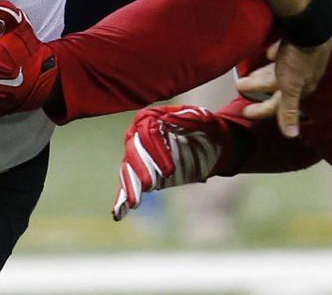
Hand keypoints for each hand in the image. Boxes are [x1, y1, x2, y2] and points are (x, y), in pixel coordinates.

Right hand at [112, 105, 234, 220]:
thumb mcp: (204, 119)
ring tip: (133, 204)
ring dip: (129, 186)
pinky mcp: (142, 173)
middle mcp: (138, 134)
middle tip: (150, 185)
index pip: (146, 132)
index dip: (155, 151)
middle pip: (133, 150)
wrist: (214, 145)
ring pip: (128, 168)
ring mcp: (139, 154)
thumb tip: (167, 119)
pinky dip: (122, 198)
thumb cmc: (208, 128)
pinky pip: (128, 183)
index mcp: (151, 117)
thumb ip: (188, 118)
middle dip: (140, 169)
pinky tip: (118, 213)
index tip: (170, 171)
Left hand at [235, 37, 331, 137]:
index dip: (261, 110)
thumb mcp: (291, 86)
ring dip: (263, 74)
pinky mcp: (299, 42)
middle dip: (258, 88)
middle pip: (277, 86)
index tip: (244, 112)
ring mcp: (301, 58)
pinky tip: (269, 52)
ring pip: (279, 70)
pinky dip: (275, 56)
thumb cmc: (301, 57)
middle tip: (239, 86)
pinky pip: (284, 52)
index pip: (278, 104)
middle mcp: (303, 75)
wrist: (312, 23)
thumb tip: (292, 136)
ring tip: (246, 73)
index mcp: (302, 87)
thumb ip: (289, 110)